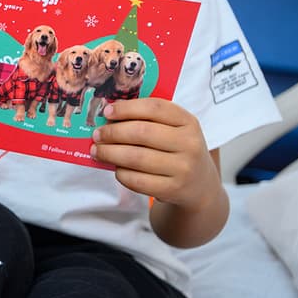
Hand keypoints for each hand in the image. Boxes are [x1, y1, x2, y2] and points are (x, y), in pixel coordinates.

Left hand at [90, 98, 218, 210]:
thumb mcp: (175, 129)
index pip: (154, 108)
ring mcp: (182, 168)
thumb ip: (149, 119)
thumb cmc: (178, 150)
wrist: (200, 186)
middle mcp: (189, 143)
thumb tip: (109, 115)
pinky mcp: (172, 189)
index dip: (127, 108)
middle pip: (141, 132)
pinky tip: (116, 168)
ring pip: (135, 157)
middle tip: (97, 134)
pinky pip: (137, 180)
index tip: (107, 112)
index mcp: (188, 121)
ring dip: (110, 153)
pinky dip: (120, 173)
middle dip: (112, 132)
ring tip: (98, 150)